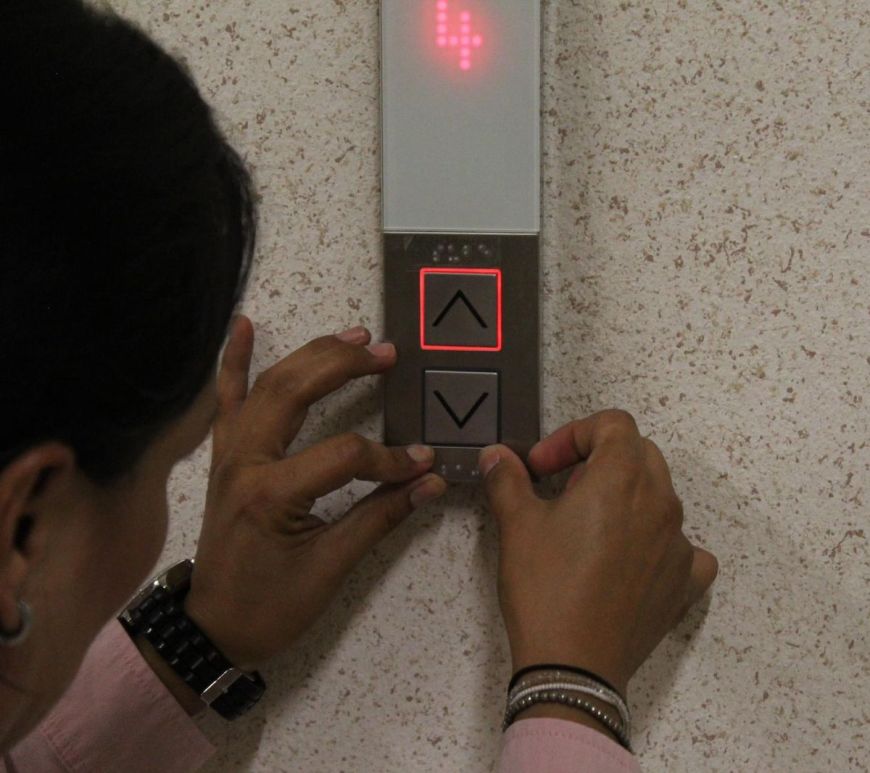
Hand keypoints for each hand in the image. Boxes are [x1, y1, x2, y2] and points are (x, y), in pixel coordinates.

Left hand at [185, 317, 445, 669]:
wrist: (213, 626)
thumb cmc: (271, 606)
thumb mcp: (331, 568)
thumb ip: (381, 517)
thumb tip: (431, 482)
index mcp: (271, 493)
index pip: (343, 455)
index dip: (389, 459)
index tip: (421, 465)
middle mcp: (244, 461)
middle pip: (294, 393)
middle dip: (344, 366)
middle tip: (386, 353)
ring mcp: (229, 454)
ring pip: (267, 386)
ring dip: (310, 355)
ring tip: (352, 335)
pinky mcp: (225, 455)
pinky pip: (226, 400)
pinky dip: (234, 361)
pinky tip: (243, 325)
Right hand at [480, 409, 717, 696]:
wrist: (573, 664)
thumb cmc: (546, 590)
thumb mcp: (516, 525)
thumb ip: (507, 479)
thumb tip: (496, 457)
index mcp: (621, 478)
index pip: (612, 424)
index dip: (572, 434)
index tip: (542, 465)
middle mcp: (660, 502)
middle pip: (639, 452)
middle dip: (599, 458)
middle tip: (562, 486)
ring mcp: (678, 543)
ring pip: (660, 494)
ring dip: (626, 494)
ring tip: (588, 523)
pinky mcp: (684, 581)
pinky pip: (683, 545)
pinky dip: (658, 540)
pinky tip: (631, 557)